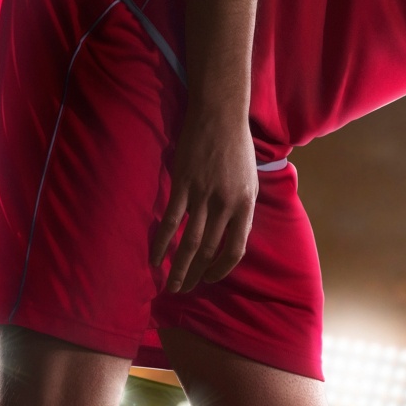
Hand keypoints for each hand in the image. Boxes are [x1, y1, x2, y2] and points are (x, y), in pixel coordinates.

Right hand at [152, 102, 257, 292]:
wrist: (220, 115)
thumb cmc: (238, 147)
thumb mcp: (251, 180)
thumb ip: (243, 209)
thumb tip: (233, 235)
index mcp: (246, 205)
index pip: (236, 249)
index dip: (222, 268)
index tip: (210, 278)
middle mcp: (226, 204)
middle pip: (210, 250)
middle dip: (196, 274)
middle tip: (184, 290)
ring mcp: (203, 195)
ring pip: (190, 242)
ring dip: (179, 267)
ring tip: (170, 285)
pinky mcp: (183, 185)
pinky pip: (170, 221)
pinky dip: (161, 243)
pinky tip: (154, 259)